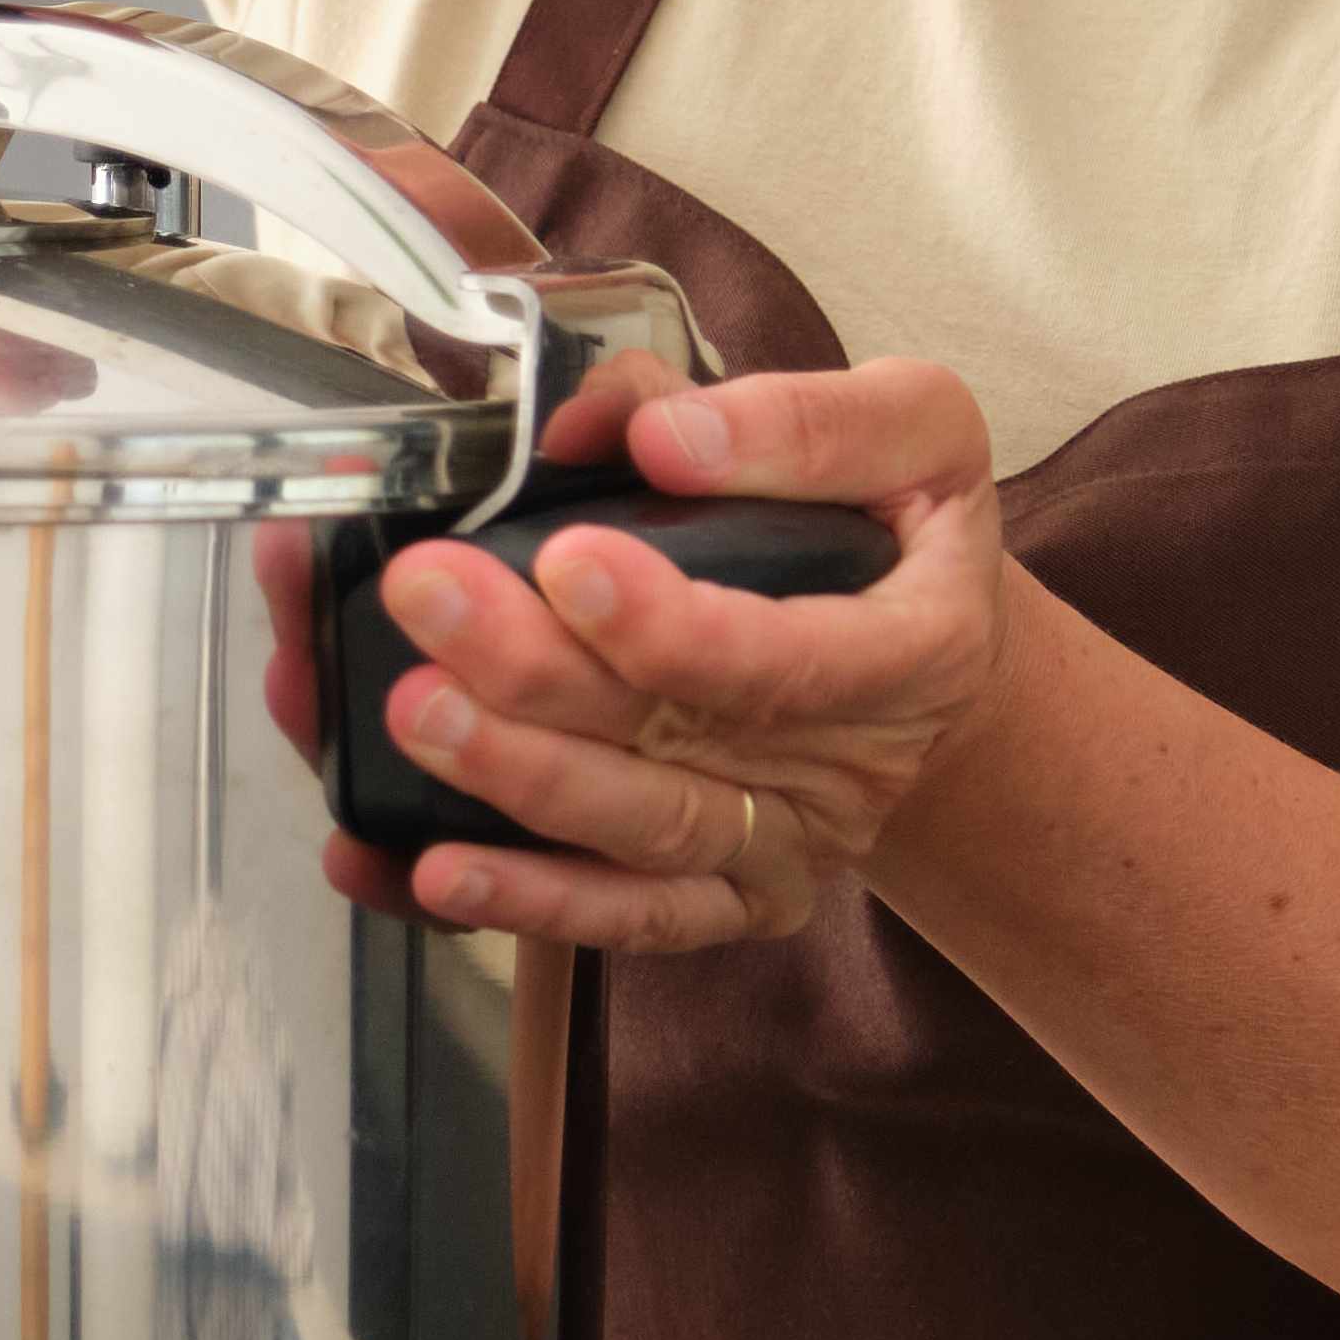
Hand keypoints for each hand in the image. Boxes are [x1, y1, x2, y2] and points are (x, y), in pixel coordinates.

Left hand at [316, 359, 1012, 953]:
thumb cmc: (905, 528)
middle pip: (684, 751)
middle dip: (541, 678)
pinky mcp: (722, 899)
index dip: (674, 626)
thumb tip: (653, 431)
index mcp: (914, 650)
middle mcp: (849, 774)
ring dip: (512, 779)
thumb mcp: (908, 432)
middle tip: (429, 596)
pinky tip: (416, 865)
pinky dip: (513, 899)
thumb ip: (794, 420)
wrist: (930, 651)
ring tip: (409, 711)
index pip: (791, 660)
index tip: (567, 558)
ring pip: (639, 839)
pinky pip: (615, 920)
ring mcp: (782, 851)